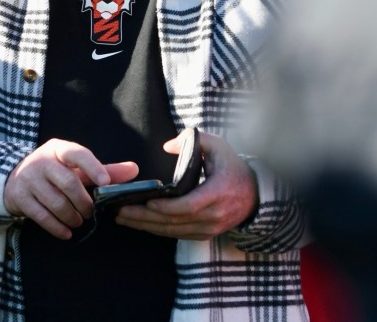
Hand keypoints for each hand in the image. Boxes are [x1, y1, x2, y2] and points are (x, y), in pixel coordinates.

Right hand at [4, 139, 137, 239]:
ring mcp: (28, 179)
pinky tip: (66, 232)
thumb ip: (105, 170)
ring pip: (55, 202)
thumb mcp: (75, 166)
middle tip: (90, 212)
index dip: (93, 167)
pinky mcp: (19, 197)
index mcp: (58, 149)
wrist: (14, 178)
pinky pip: (41, 216)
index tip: (105, 182)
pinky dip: (57, 227)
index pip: (77, 154)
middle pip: (68, 183)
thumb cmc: (53, 171)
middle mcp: (41, 161)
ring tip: (78, 221)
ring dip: (71, 216)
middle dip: (83, 202)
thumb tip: (134, 170)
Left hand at [115, 131, 257, 240]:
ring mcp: (211, 228)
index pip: (190, 205)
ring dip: (147, 226)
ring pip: (174, 232)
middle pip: (176, 221)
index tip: (147, 203)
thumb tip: (167, 146)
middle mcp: (215, 215)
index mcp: (219, 192)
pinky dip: (158, 230)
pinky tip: (140, 223)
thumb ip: (192, 140)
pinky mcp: (206, 234)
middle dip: (145, 218)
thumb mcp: (218, 146)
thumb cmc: (232, 166)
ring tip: (123, 218)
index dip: (167, 207)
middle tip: (120, 211)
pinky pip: (178, 235)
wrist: (255, 193)